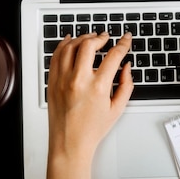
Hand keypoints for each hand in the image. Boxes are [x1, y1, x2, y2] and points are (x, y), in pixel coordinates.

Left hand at [46, 32, 133, 178]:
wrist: (70, 142)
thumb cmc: (91, 130)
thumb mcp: (117, 108)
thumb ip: (126, 85)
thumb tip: (127, 68)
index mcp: (98, 87)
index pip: (113, 56)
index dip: (123, 43)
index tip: (125, 39)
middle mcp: (79, 80)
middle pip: (89, 45)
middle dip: (100, 37)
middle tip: (106, 37)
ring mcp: (63, 79)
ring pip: (70, 47)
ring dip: (82, 38)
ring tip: (90, 38)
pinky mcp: (52, 82)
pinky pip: (56, 56)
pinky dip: (63, 45)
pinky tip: (70, 42)